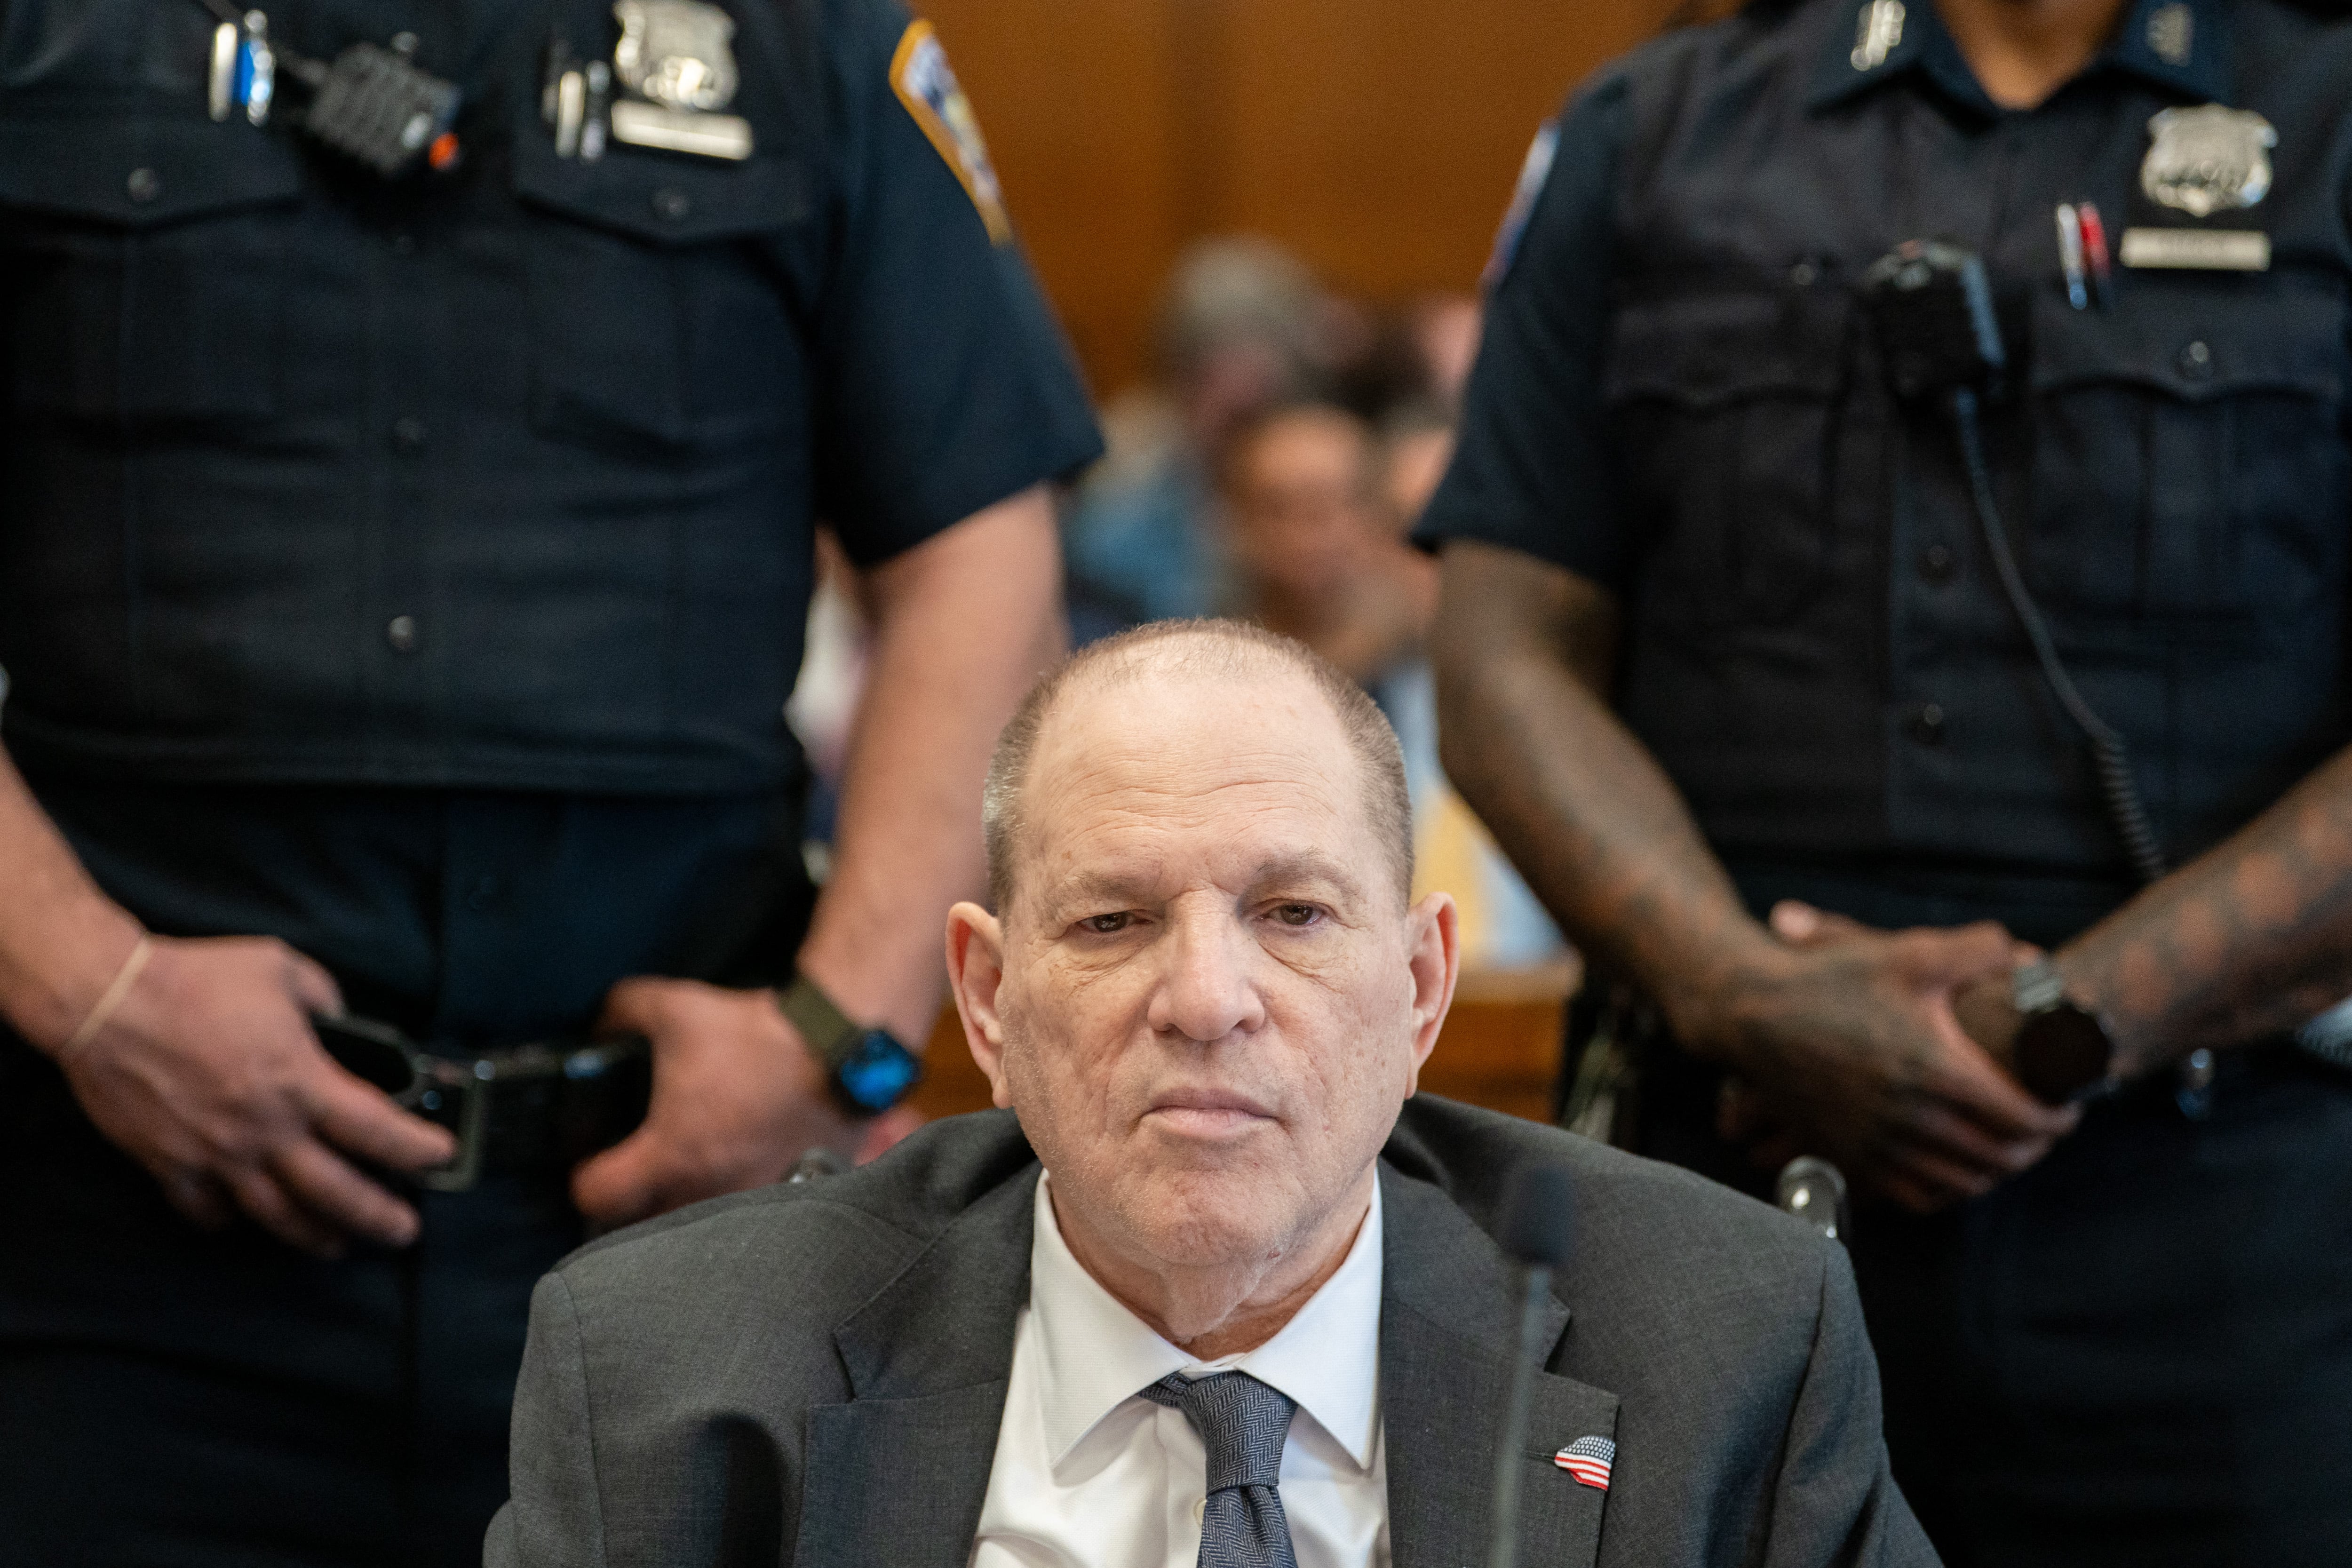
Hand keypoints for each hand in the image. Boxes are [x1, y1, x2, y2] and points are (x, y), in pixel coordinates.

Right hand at [56, 935, 457, 1256]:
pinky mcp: (169, 1164)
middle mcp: (265, 1129)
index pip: (376, 1130)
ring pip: (276, 1214)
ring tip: (338, 1245)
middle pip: (335, 1191)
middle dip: (378, 1217)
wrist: (106, 1001)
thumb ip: (324, 999)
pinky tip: (244, 1220)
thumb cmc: (195, 979)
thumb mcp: (282, 969)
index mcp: (300, 1081)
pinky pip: (207, 1209)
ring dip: (313, 1235)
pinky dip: (228, 1220)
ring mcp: (216, 1154)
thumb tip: (339, 1020)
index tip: (441, 1157)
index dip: (416, 1149)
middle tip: (404, 1231)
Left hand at [573, 978, 879, 1231]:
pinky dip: (739, 1203)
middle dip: (635, 1203)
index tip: (594, 1160)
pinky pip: (749, 1217)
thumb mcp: (677, 1006)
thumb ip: (622, 1011)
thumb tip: (600, 1024)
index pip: (595, 1197)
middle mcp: (706, 1192)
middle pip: (644, 1226)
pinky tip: (742, 1168)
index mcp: (671, 1156)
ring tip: (691, 1172)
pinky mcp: (789, 1199)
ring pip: (697, 1227)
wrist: (841, 1050)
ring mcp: (751, 1203)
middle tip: (639, 1169)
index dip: (583, 1177)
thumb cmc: (759, 1037)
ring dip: (686, 1206)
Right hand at [1680, 902, 2077, 1213]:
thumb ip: (1979, 951)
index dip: (2059, 1117)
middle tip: (2048, 1124)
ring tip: (2009, 1148)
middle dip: (2037, 1145)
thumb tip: (2032, 957)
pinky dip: (1947, 1192)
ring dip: (1996, 1172)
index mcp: (1937, 1072)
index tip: (2071, 1104)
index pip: (2023, 1118)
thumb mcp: (1909, 952)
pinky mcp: (1852, 1155)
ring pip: (1962, 1183)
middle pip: (2001, 1157)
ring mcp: (1879, 1144)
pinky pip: (1915, 1195)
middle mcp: (1912, 1118)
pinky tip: (1955, 1172)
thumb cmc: (1829, 981)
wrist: (1753, 1014)